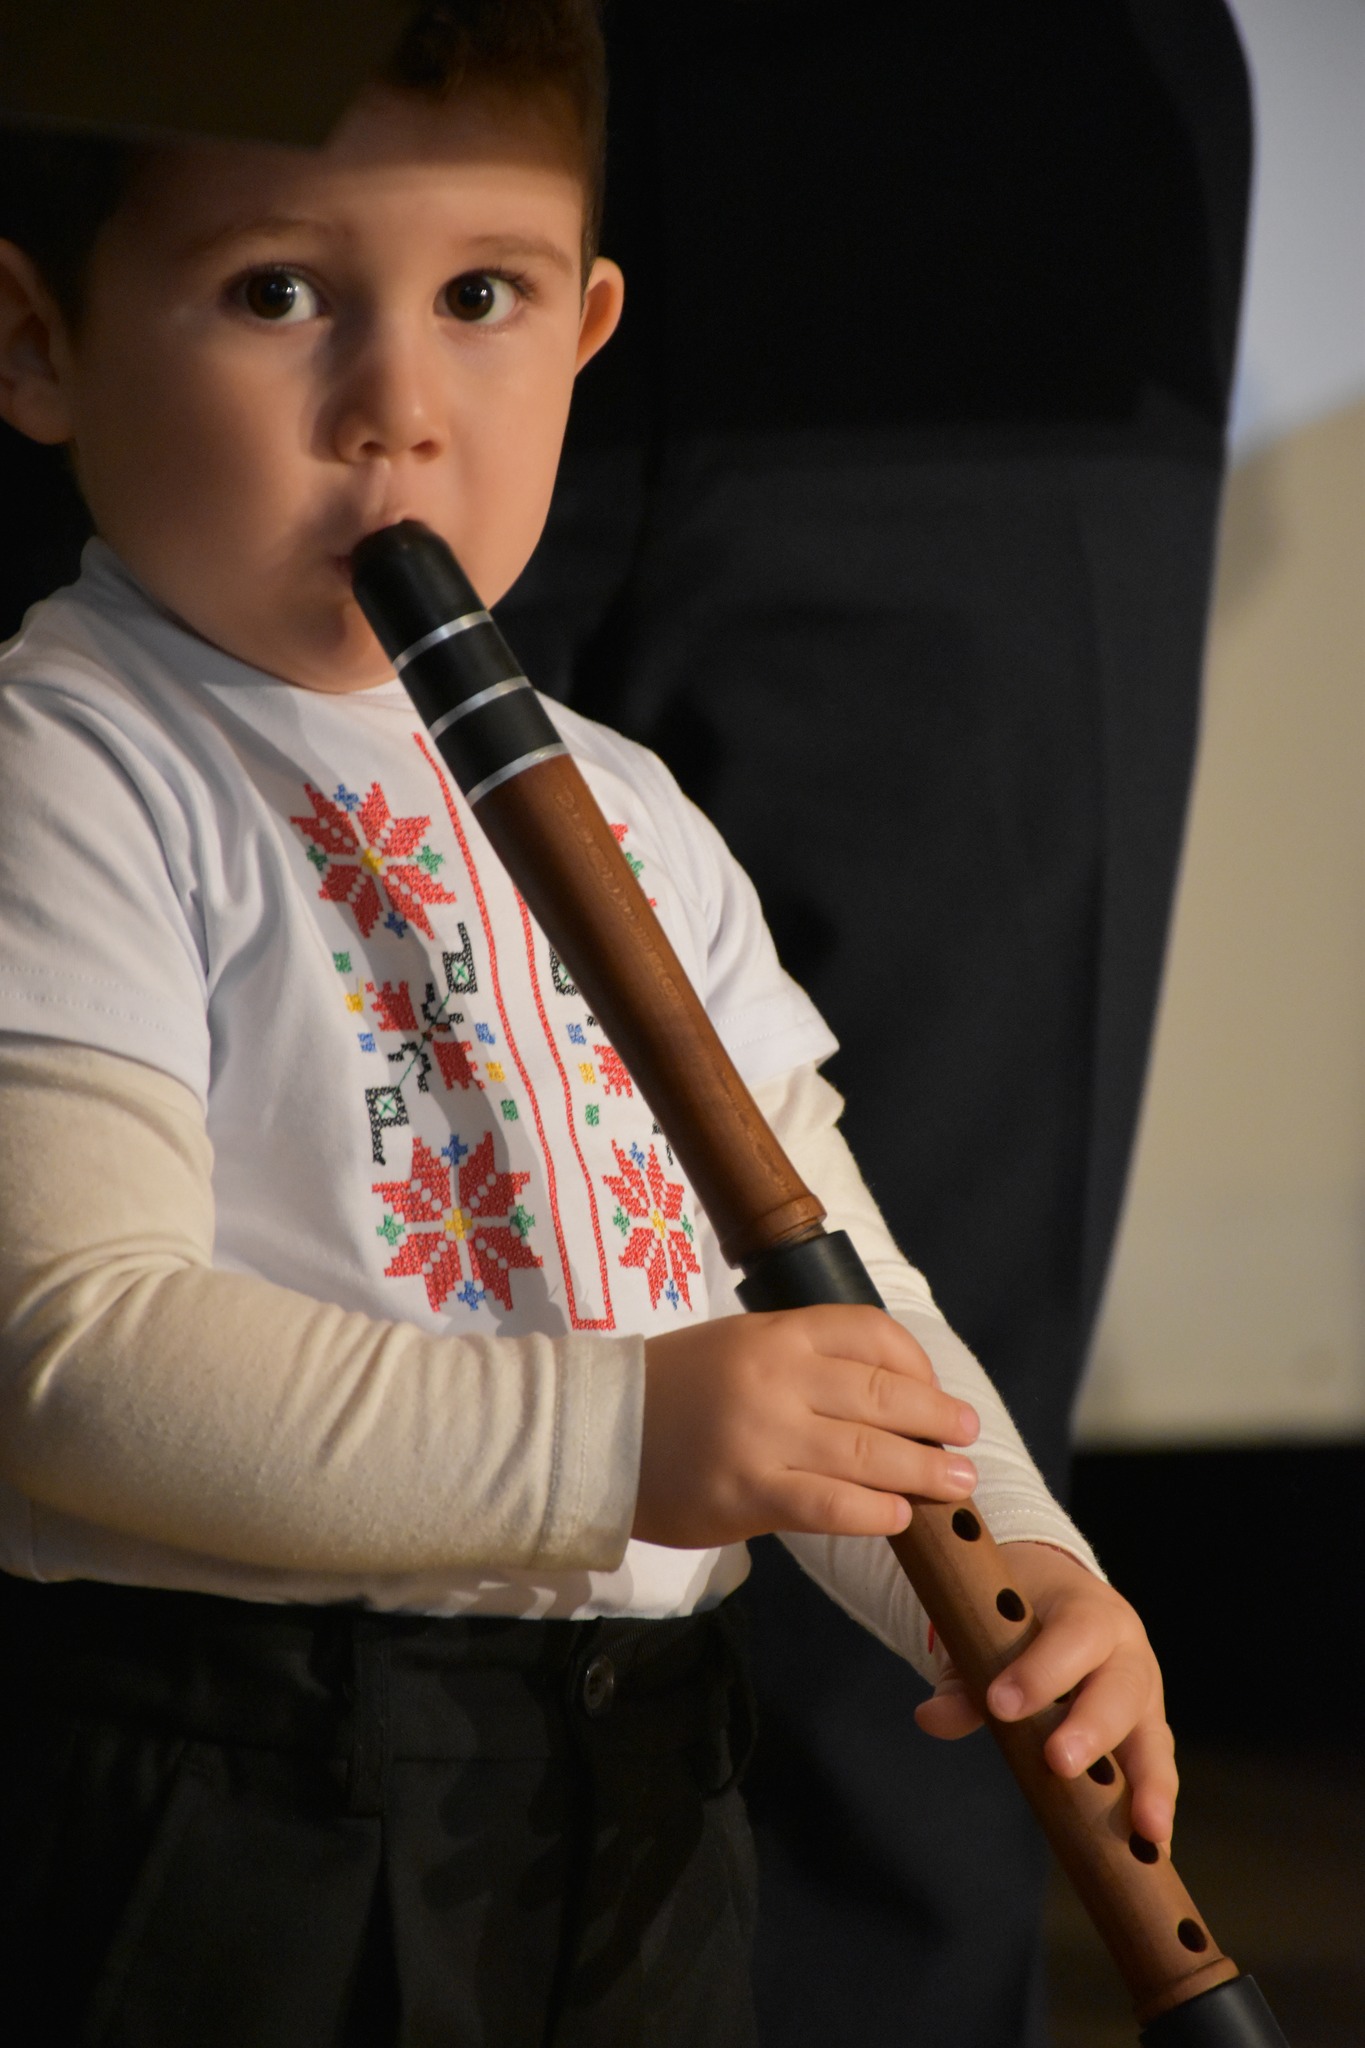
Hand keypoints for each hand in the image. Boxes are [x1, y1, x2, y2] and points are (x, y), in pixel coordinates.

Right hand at [635, 1305, 978, 1550]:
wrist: (595, 1432)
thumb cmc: (675, 1390)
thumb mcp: (738, 1347)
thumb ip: (803, 1362)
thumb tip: (887, 1395)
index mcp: (776, 1332)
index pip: (871, 1333)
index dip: (917, 1364)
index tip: (934, 1391)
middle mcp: (775, 1376)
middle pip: (883, 1394)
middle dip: (938, 1418)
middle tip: (969, 1437)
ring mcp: (763, 1436)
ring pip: (868, 1452)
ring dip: (925, 1470)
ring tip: (958, 1484)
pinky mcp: (748, 1493)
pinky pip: (832, 1506)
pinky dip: (875, 1512)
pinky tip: (899, 1517)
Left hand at [913, 1542, 1177, 1844]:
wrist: (1052, 1598)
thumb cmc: (1016, 1619)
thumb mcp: (985, 1632)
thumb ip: (962, 1678)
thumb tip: (931, 1718)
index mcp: (1088, 1611)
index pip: (1074, 1633)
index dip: (1042, 1669)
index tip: (1000, 1704)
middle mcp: (1126, 1653)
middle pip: (1121, 1687)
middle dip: (1092, 1728)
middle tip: (1058, 1761)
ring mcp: (1144, 1697)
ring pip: (1152, 1736)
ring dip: (1148, 1783)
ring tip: (1147, 1829)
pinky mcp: (1147, 1736)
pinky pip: (1155, 1771)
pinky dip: (1153, 1806)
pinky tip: (1154, 1849)